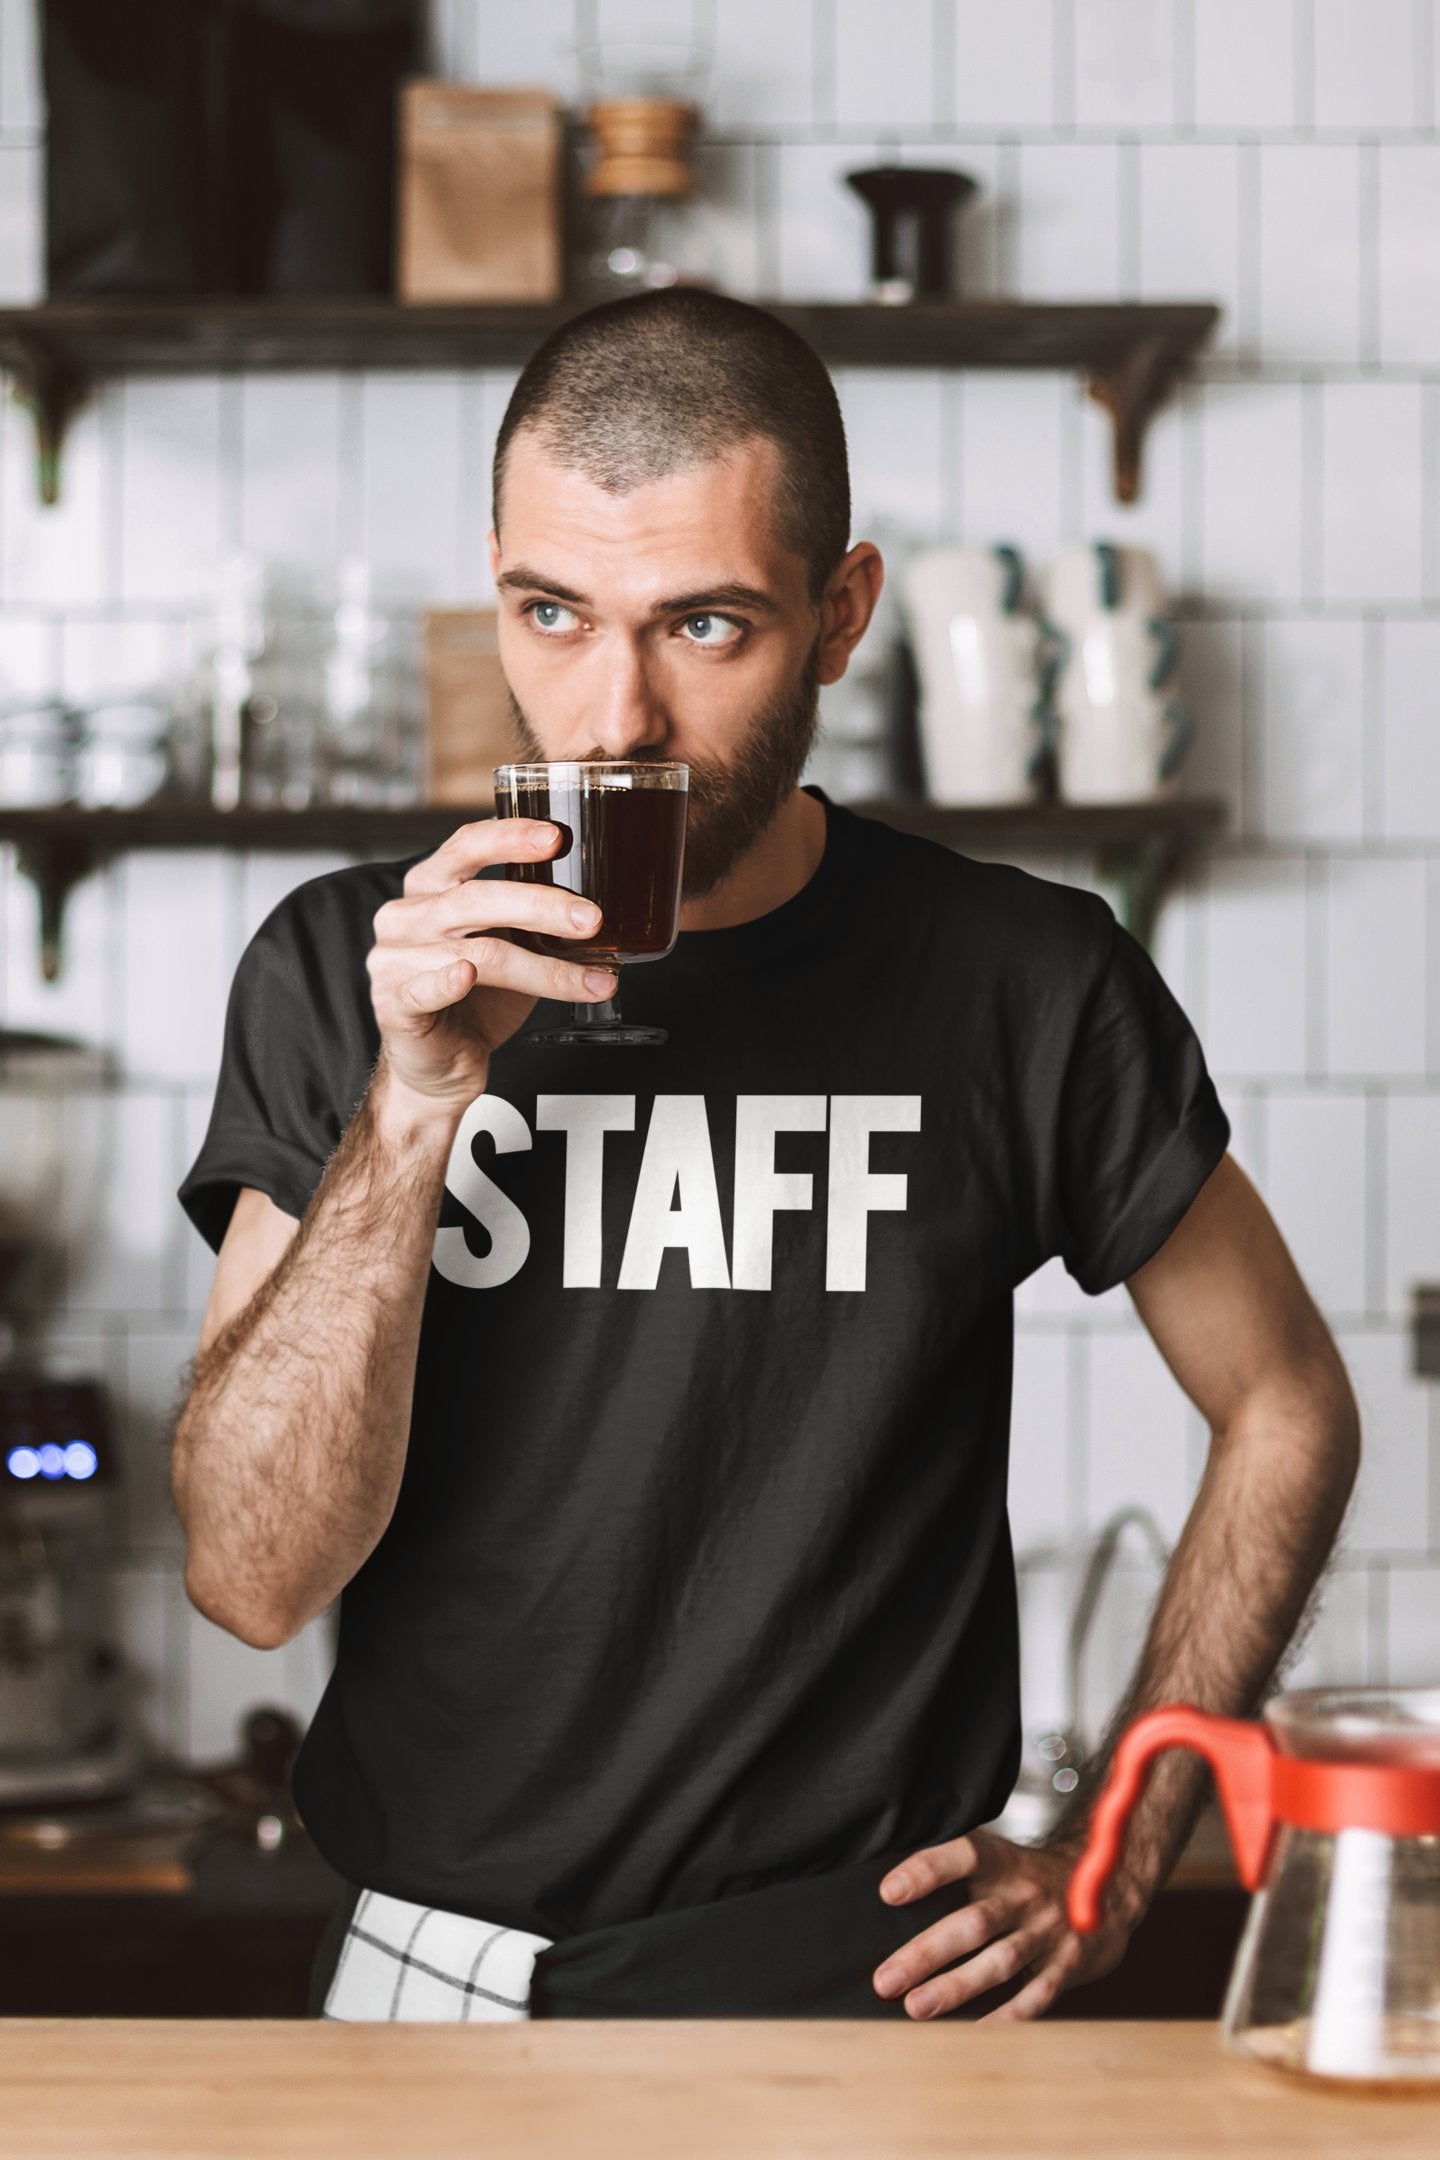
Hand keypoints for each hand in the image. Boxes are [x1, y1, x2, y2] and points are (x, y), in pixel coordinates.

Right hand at [367, 818, 616, 1113]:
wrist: (439, 1066)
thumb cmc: (476, 1000)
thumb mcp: (508, 947)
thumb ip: (532, 921)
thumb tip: (602, 910)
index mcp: (430, 887)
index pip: (467, 846)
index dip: (510, 837)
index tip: (557, 837)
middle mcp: (406, 915)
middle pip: (476, 898)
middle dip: (541, 905)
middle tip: (592, 918)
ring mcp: (393, 959)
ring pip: (476, 952)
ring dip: (542, 967)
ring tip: (592, 979)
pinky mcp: (393, 1004)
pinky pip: (425, 988)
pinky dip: (449, 981)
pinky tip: (468, 977)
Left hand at [871, 1828, 1133, 2021]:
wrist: (1108, 1888)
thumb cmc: (1029, 1879)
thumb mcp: (1000, 1861)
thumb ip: (956, 1873)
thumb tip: (886, 1896)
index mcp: (1003, 1862)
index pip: (964, 1855)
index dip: (927, 1870)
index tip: (888, 1892)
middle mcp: (1025, 1895)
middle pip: (973, 1922)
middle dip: (926, 1953)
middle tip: (885, 1979)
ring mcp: (1048, 1932)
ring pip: (999, 1962)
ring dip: (956, 1987)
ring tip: (916, 2007)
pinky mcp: (1067, 1966)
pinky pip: (1035, 1996)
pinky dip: (1005, 2018)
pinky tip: (973, 2033)